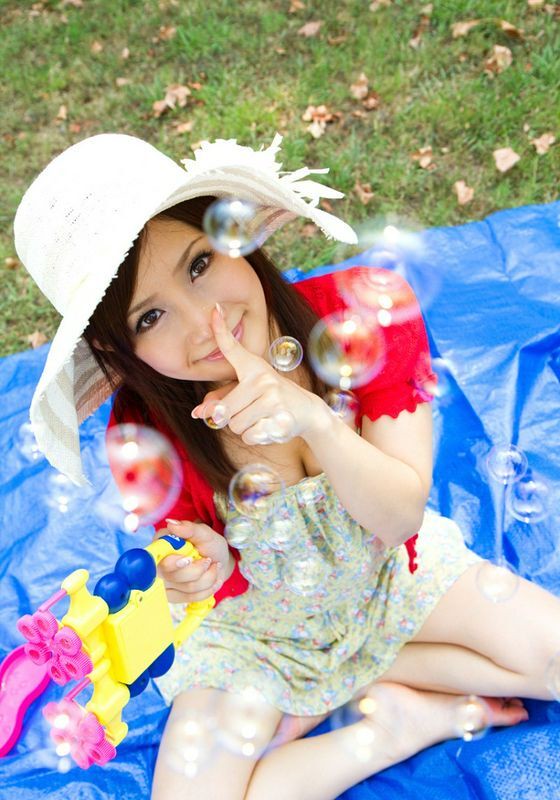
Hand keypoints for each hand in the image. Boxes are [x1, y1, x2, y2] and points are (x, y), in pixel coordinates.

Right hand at [156, 519, 231, 602]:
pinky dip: (208, 589)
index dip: (173, 563)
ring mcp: (165, 583)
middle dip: (197, 570)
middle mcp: (158, 564)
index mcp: (160, 545)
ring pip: (186, 588)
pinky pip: (191, 598)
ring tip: (214, 567)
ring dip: (208, 577)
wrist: (219, 561)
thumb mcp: (204, 533)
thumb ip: (189, 528)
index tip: (189, 559)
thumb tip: (171, 524)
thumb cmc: (209, 544)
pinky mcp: (174, 596)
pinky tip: (214, 580)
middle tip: (208, 560)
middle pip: (172, 576)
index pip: (156, 559)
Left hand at [192, 304, 328, 444]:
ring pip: (235, 425)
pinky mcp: (280, 418)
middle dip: (231, 418)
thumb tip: (198, 413)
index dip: (220, 330)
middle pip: (224, 410)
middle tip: (249, 411)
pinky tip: (269, 426)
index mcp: (254, 367)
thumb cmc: (271, 400)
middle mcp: (263, 379)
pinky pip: (249, 437)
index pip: (232, 348)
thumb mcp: (249, 393)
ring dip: (244, 428)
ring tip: (261, 417)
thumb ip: (221, 399)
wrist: (308, 412)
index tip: (214, 309)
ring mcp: (272, 398)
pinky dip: (255, 437)